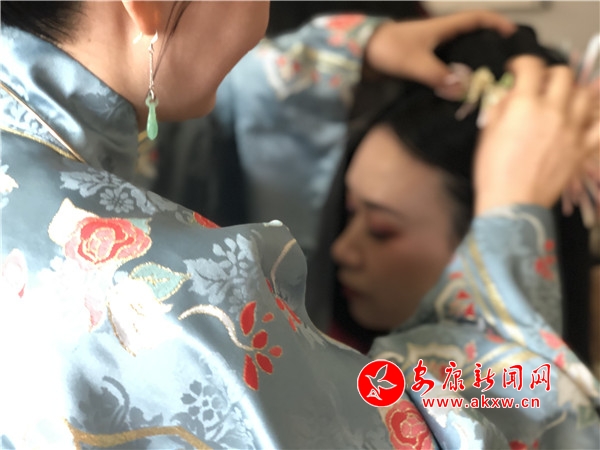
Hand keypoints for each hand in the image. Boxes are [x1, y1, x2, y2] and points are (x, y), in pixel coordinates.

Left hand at [365, 10, 515, 99]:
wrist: (359, 53)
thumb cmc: (388, 49)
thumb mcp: (415, 62)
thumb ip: (438, 76)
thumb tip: (462, 91)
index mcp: (443, 28)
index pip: (478, 18)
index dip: (497, 23)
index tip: (514, 36)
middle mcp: (440, 36)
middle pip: (472, 37)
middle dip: (489, 48)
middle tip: (502, 68)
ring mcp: (429, 48)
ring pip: (458, 54)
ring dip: (470, 64)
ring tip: (485, 82)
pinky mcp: (420, 61)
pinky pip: (443, 66)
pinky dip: (453, 76)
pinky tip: (457, 91)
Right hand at [474, 56, 599, 214]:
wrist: (511, 203)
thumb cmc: (493, 172)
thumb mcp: (487, 135)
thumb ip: (500, 108)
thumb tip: (509, 95)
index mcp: (524, 105)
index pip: (530, 67)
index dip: (521, 63)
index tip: (516, 70)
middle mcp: (552, 111)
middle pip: (563, 75)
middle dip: (550, 74)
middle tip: (541, 83)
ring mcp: (572, 129)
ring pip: (584, 95)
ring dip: (573, 92)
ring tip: (563, 100)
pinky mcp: (583, 148)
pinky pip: (599, 125)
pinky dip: (594, 117)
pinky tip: (585, 118)